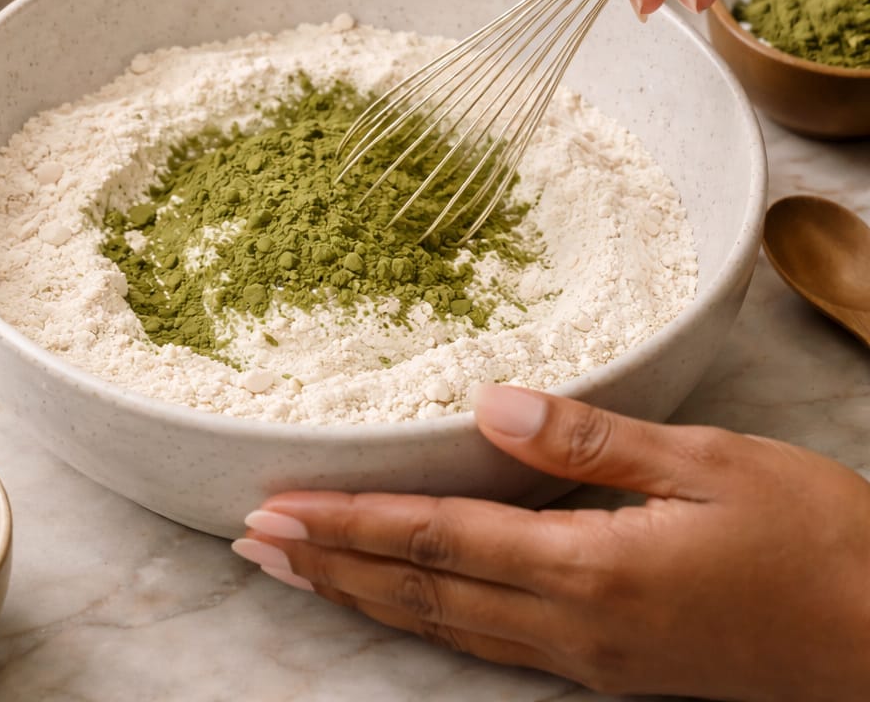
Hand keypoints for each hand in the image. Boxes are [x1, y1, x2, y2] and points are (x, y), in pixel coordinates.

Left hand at [232, 384, 869, 700]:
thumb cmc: (813, 540)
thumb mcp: (709, 465)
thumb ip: (590, 440)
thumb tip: (492, 405)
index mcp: (590, 569)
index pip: (437, 541)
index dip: (350, 527)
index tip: (279, 512)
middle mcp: (572, 625)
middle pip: (421, 592)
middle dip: (331, 567)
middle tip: (255, 544)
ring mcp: (587, 655)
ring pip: (444, 626)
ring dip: (364, 597)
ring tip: (300, 573)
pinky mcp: (608, 663)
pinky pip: (488, 640)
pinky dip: (424, 617)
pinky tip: (400, 602)